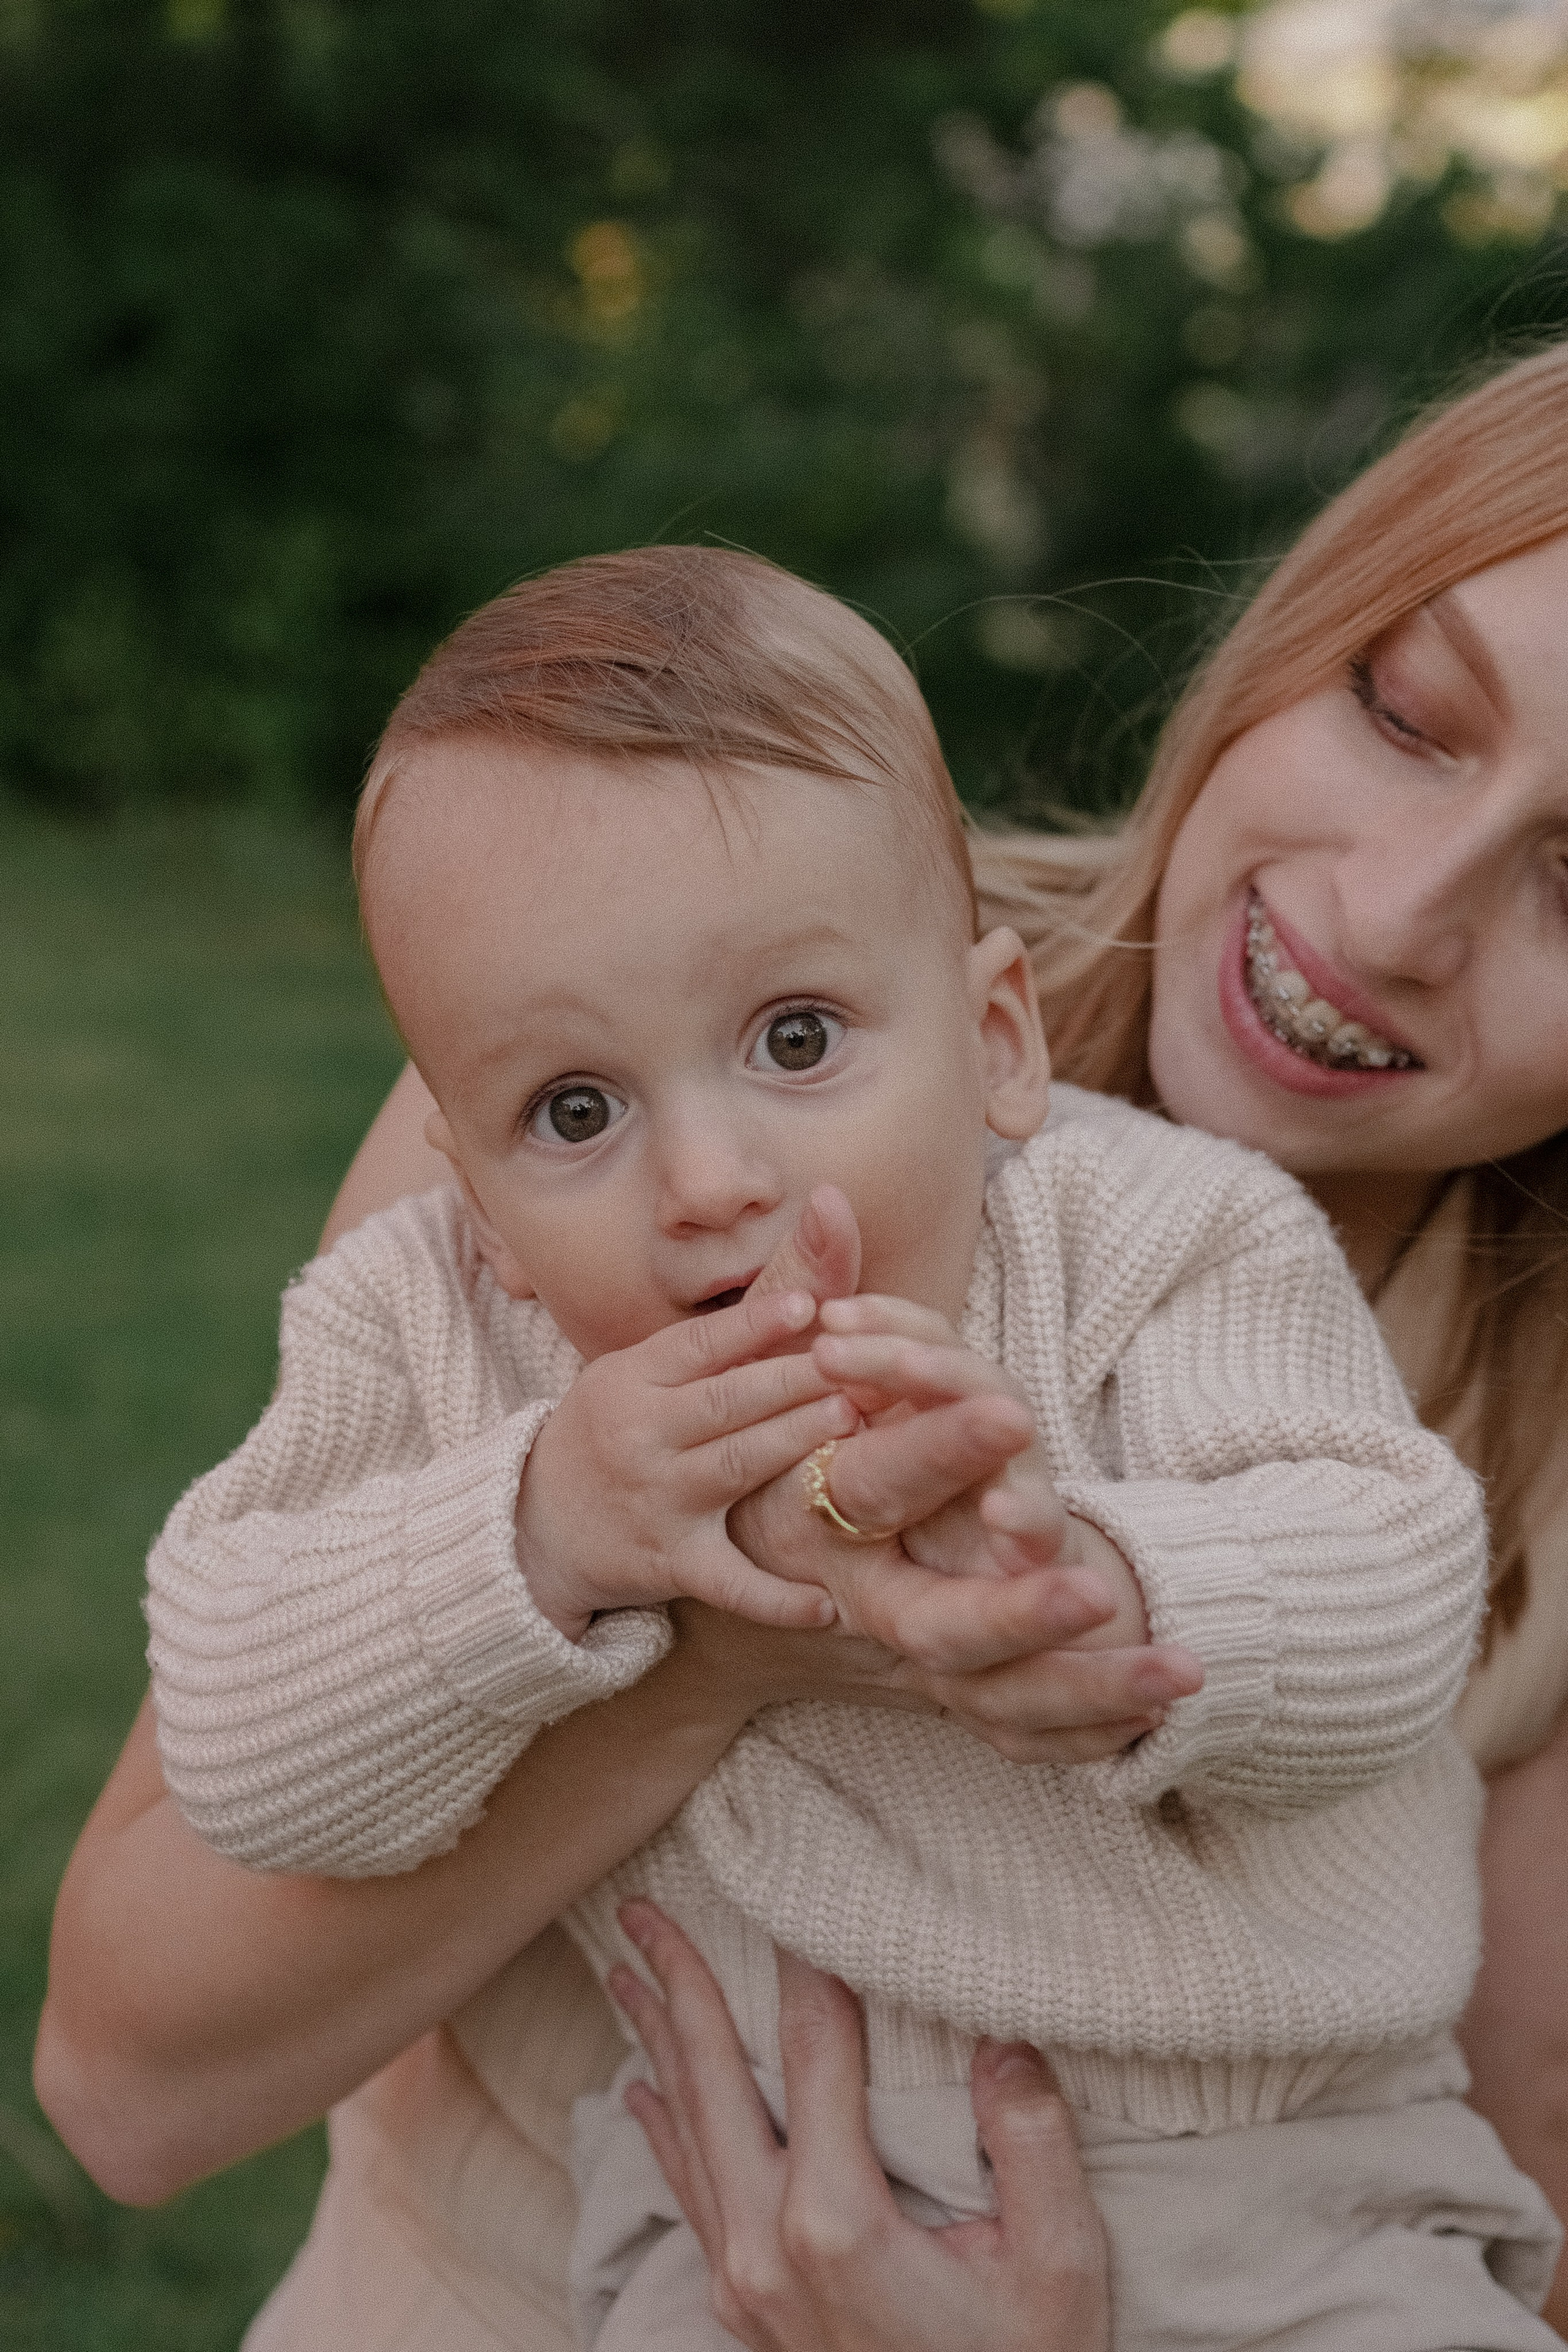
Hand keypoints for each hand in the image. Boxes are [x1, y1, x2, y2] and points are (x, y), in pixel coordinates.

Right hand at [515, 1283, 857, 1637]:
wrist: (532, 1528)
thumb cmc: (601, 1438)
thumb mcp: (623, 1380)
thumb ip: (690, 1355)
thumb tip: (783, 1310)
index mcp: (627, 1384)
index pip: (698, 1346)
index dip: (754, 1323)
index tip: (808, 1304)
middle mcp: (640, 1440)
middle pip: (726, 1402)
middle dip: (793, 1378)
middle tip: (854, 1360)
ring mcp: (657, 1503)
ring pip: (736, 1467)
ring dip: (796, 1441)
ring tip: (850, 1417)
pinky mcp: (671, 1564)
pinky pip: (731, 1583)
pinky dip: (778, 1599)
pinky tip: (827, 1603)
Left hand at [610, 1901, 1110, 2351]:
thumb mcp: (1058, 2267)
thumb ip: (1031, 2144)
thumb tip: (1001, 2038)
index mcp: (837, 2221)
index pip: (815, 2053)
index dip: (807, 1967)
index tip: (789, 1891)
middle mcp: (767, 2246)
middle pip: (711, 2081)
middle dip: (678, 1985)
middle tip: (643, 1912)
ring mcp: (744, 2281)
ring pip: (686, 2131)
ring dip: (656, 2041)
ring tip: (627, 1972)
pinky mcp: (744, 2307)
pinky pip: (688, 2191)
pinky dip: (661, 2129)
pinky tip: (638, 2088)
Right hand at [731, 1301, 1203, 1762]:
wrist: (736, 1606)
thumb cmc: (769, 1457)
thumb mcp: (778, 1371)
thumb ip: (805, 1286)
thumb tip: (827, 1198)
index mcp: (813, 1512)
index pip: (873, 1482)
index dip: (936, 1449)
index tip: (1006, 1413)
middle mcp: (858, 1597)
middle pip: (938, 1622)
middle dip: (1019, 1608)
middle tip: (1096, 1588)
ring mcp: (902, 1661)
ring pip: (995, 1697)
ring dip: (1089, 1688)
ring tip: (1183, 1671)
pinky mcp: (947, 1696)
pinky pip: (1016, 1737)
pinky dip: (1086, 1736)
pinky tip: (1159, 1731)